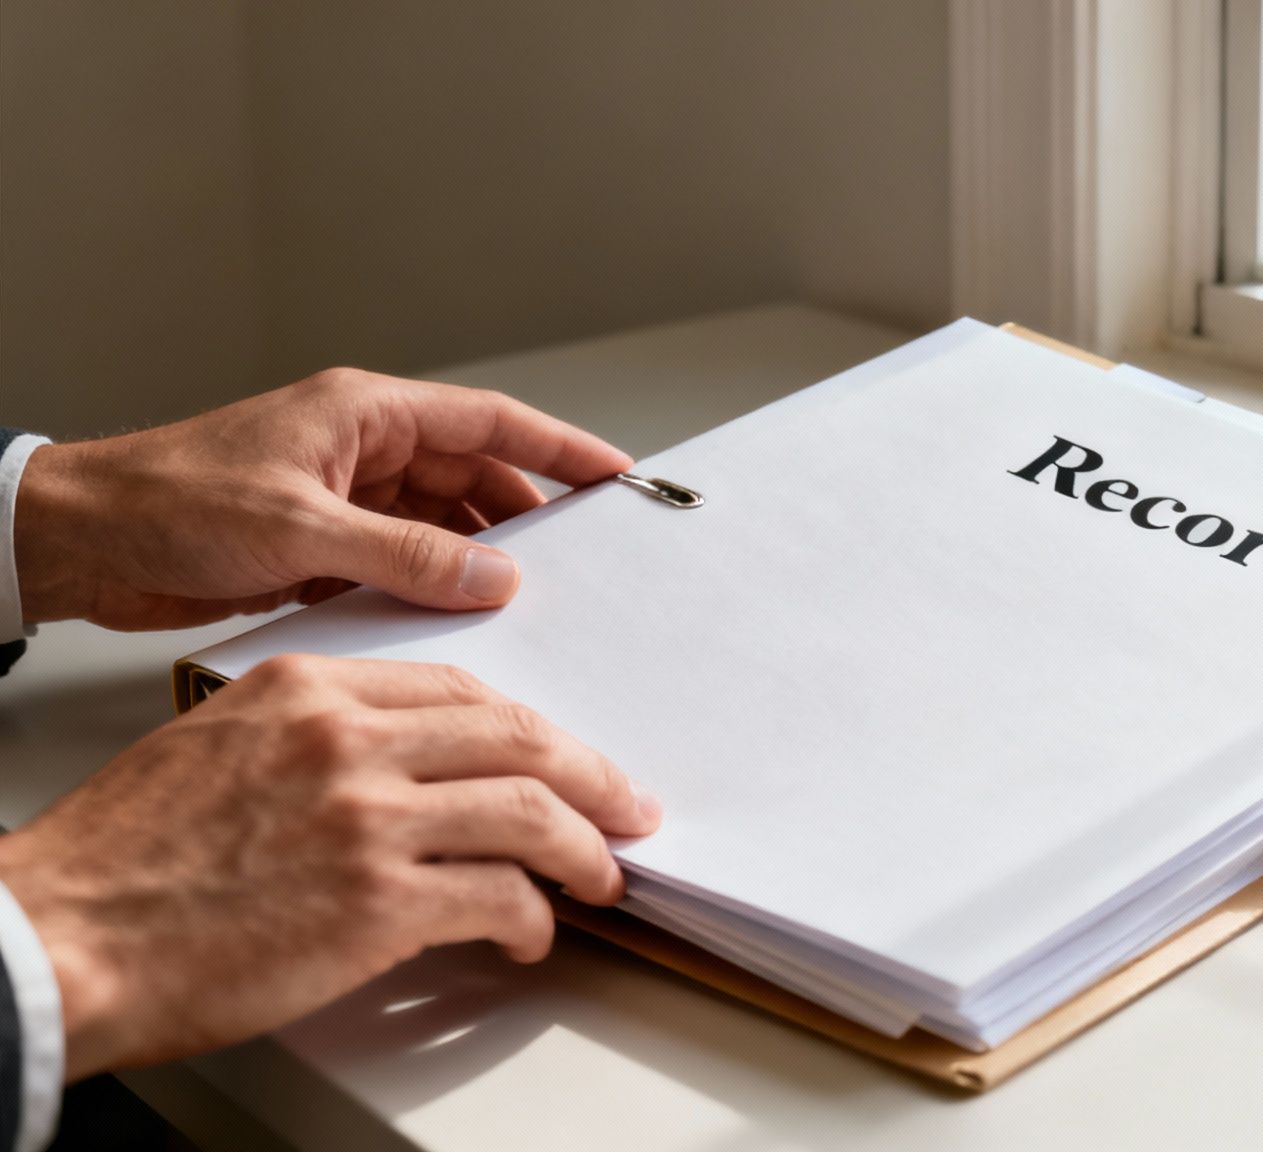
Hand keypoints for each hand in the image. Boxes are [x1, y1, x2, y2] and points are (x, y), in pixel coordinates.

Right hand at [0, 654, 662, 1079]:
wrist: (63, 935)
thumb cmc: (123, 857)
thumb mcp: (218, 743)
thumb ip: (316, 737)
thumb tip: (401, 766)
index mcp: (311, 689)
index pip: (461, 687)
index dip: (529, 727)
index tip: (561, 753)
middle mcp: (351, 740)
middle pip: (519, 736)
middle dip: (593, 773)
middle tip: (627, 805)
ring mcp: (370, 817)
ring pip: (531, 810)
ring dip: (585, 849)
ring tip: (603, 875)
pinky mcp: (380, 901)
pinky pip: (501, 897)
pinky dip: (533, 918)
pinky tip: (531, 934)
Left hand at [12, 368, 631, 630]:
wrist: (76, 542)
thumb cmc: (164, 502)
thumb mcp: (299, 529)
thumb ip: (406, 554)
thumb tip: (495, 578)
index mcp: (363, 414)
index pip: (489, 423)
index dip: (560, 449)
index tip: (617, 476)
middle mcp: (360, 450)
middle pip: (474, 478)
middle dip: (528, 518)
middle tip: (581, 561)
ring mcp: (342, 499)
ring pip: (441, 527)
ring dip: (477, 562)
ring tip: (524, 603)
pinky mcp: (321, 546)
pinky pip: (401, 565)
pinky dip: (430, 590)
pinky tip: (454, 623)